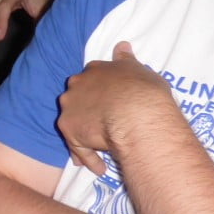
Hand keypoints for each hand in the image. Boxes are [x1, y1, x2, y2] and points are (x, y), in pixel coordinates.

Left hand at [56, 41, 172, 175]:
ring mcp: (70, 108)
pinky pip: (78, 148)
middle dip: (87, 112)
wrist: (134, 114)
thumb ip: (127, 61)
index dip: (100, 91)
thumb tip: (122, 46)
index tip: (107, 101)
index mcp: (94, 70)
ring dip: (86, 137)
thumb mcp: (139, 69)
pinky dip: (88, 158)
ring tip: (102, 152)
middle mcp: (76, 86)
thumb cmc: (143, 91)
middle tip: (103, 126)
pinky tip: (100, 168)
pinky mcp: (69, 130)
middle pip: (77, 99)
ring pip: (74, 124)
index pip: (92, 79)